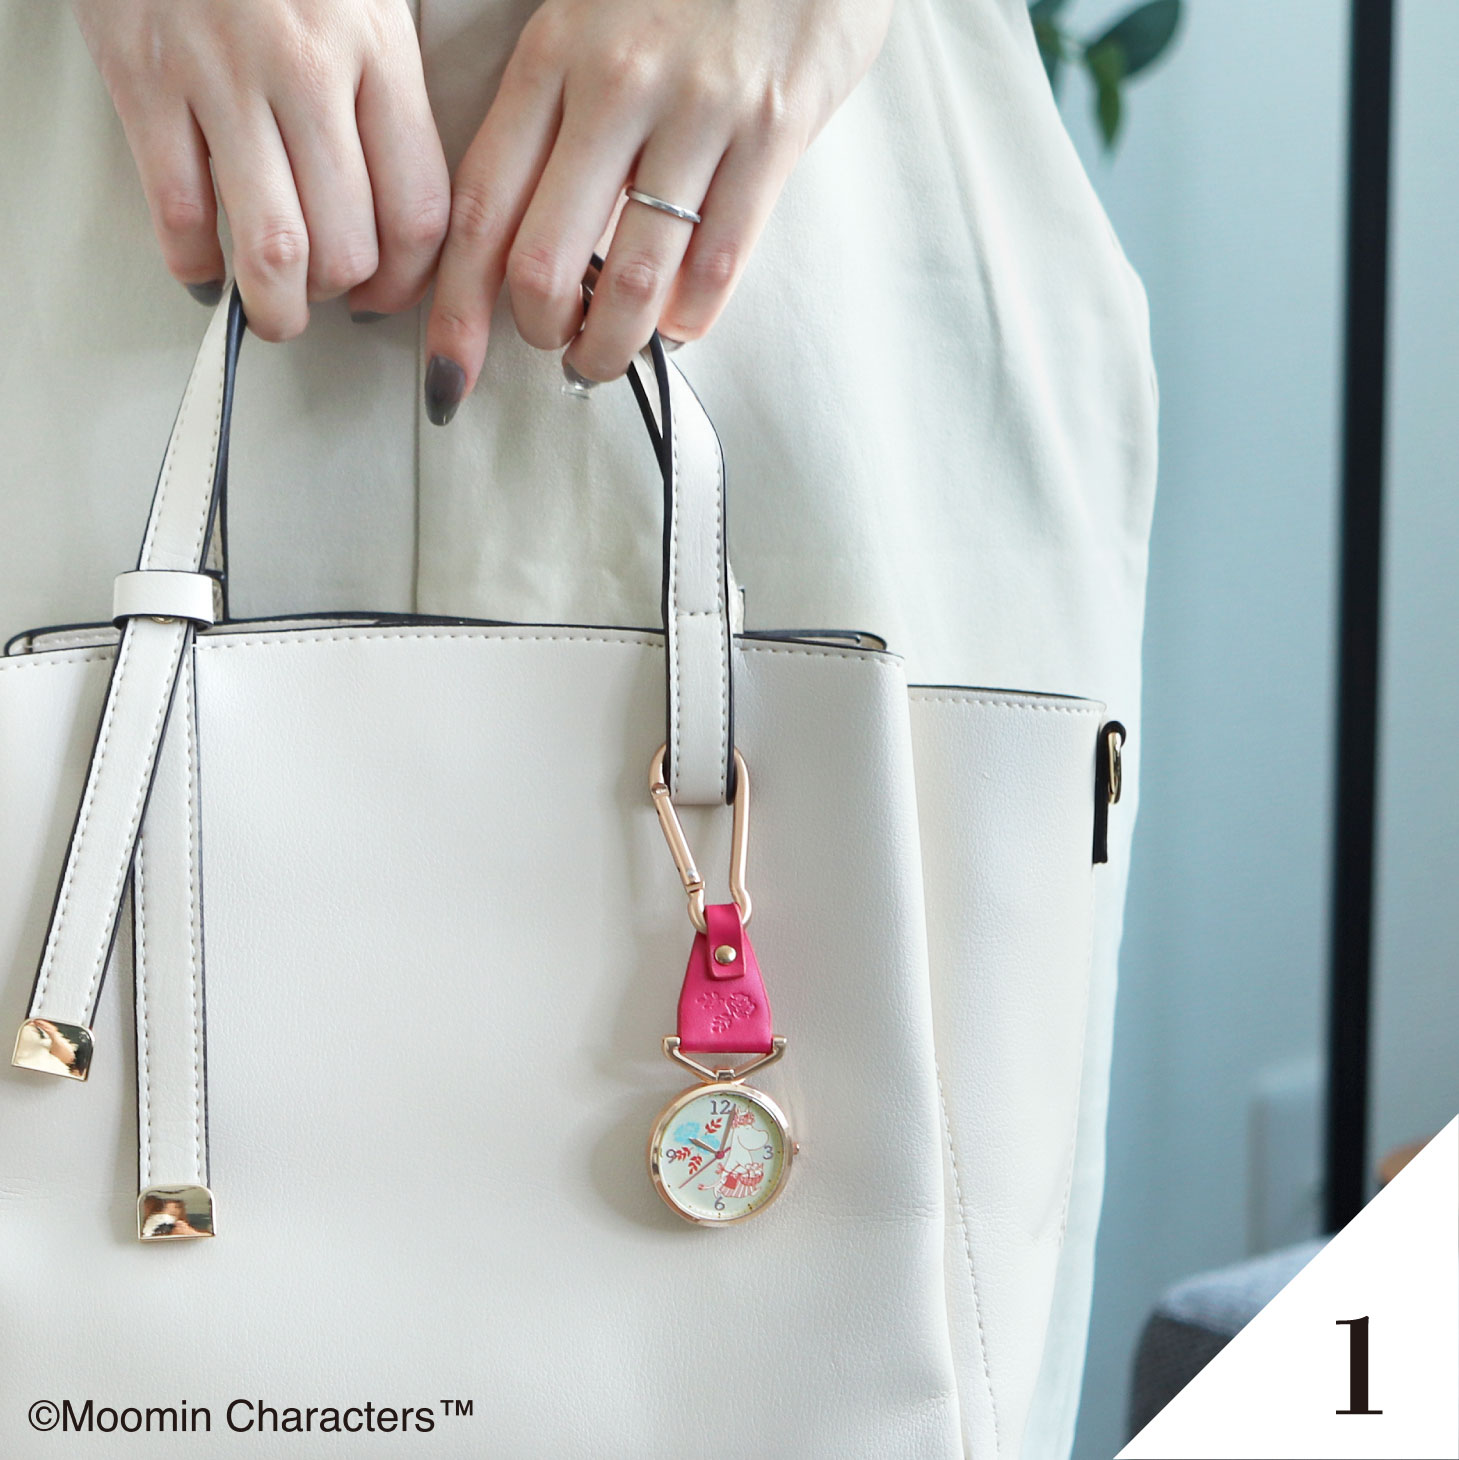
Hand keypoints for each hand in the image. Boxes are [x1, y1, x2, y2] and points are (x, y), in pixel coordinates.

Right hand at [74, 0, 450, 339]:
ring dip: (277, 306)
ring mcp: (219, 76)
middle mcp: (305, 69)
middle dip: (344, 297)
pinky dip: (194, 265)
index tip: (393, 296)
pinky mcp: (142, 79)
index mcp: (376, 52)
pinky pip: (177, 212)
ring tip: (276, 311)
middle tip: (330, 296)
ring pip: (271, 246)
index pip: (419, 210)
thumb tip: (406, 220)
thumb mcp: (370, 2)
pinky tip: (206, 270)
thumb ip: (391, 101)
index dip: (411, 282)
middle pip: (349, 244)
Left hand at [424, 0, 893, 421]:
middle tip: (555, 346)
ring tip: (609, 357)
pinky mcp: (773, 130)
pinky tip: (680, 322)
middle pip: (546, 260)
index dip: (457, 306)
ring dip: (614, 344)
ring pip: (634, 276)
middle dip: (542, 333)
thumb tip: (515, 236)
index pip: (481, 207)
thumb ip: (548, 114)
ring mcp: (697, 109)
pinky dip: (692, 314)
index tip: (448, 370)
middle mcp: (615, 85)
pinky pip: (720, 259)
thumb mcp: (586, 18)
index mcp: (552, 58)